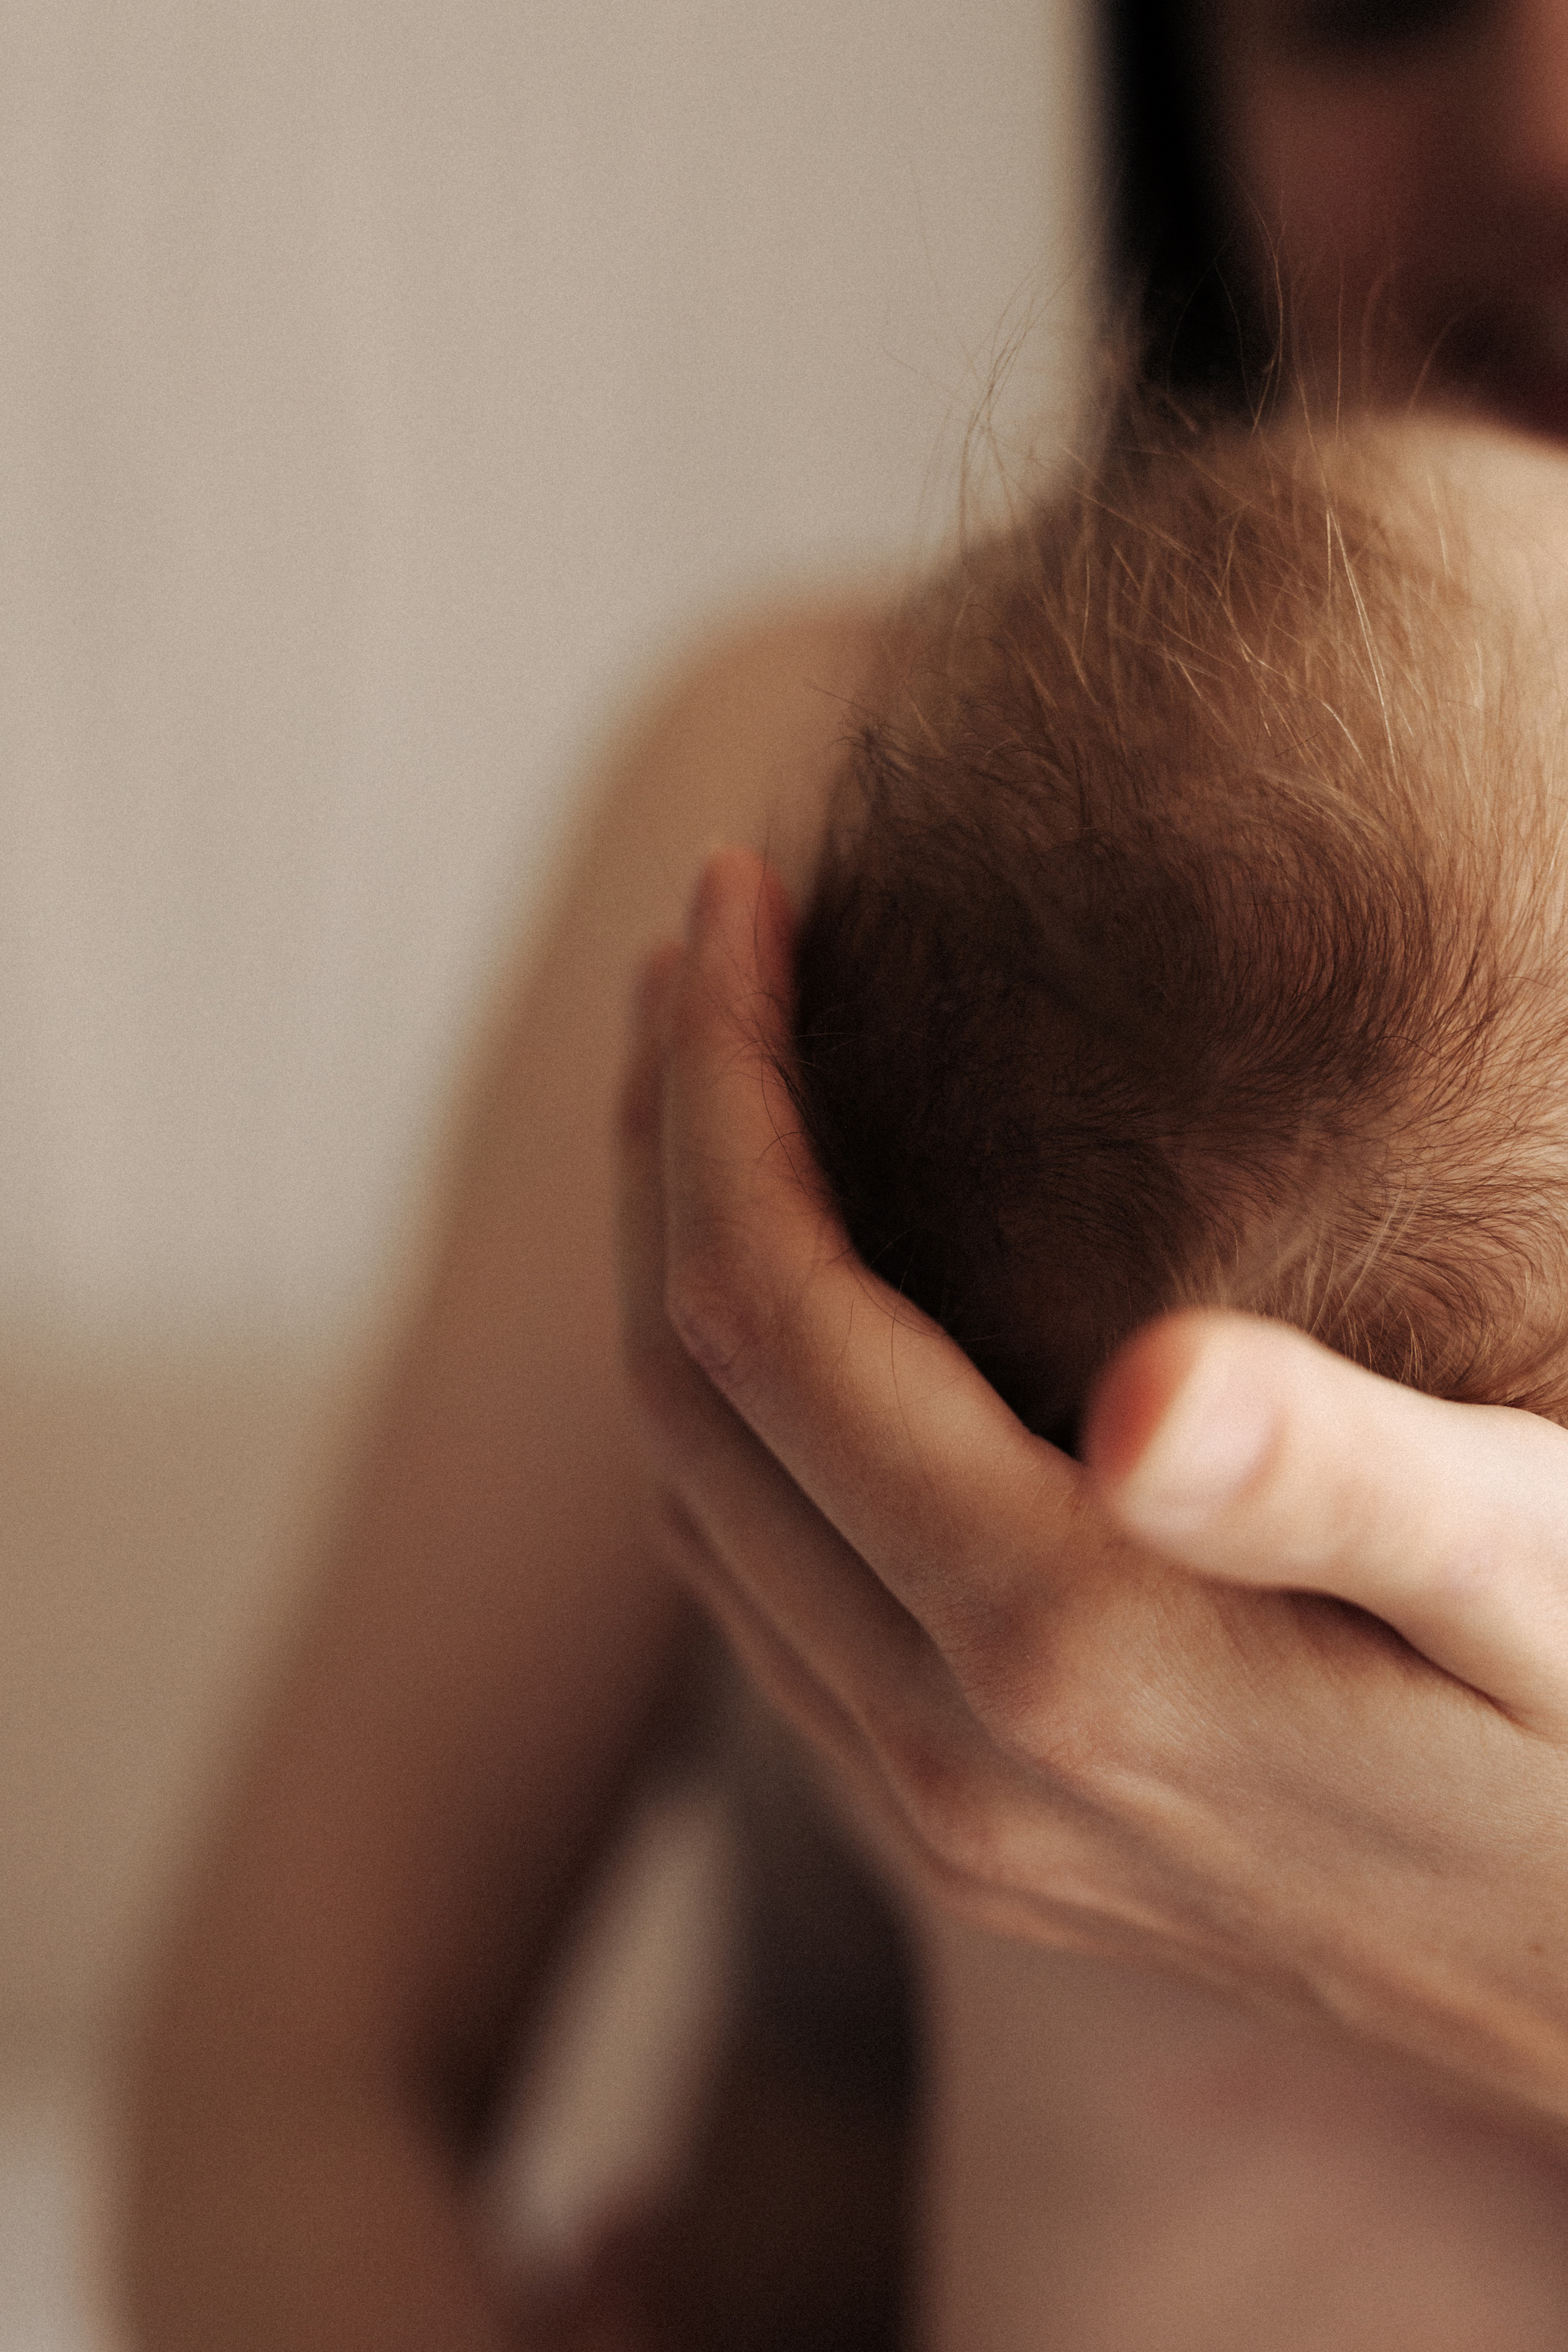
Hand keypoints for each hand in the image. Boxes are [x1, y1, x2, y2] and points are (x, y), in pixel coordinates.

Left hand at [619, 846, 1567, 2134]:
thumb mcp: (1548, 1585)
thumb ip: (1347, 1483)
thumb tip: (1149, 1392)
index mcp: (1066, 1651)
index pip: (769, 1319)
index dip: (725, 1093)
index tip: (732, 903)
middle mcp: (951, 1754)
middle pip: (689, 1398)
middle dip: (671, 1150)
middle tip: (700, 957)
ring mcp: (944, 1815)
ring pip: (704, 1499)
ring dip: (682, 1274)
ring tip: (713, 1091)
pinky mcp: (970, 1837)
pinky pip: (764, 1600)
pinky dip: (735, 1418)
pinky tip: (786, 1317)